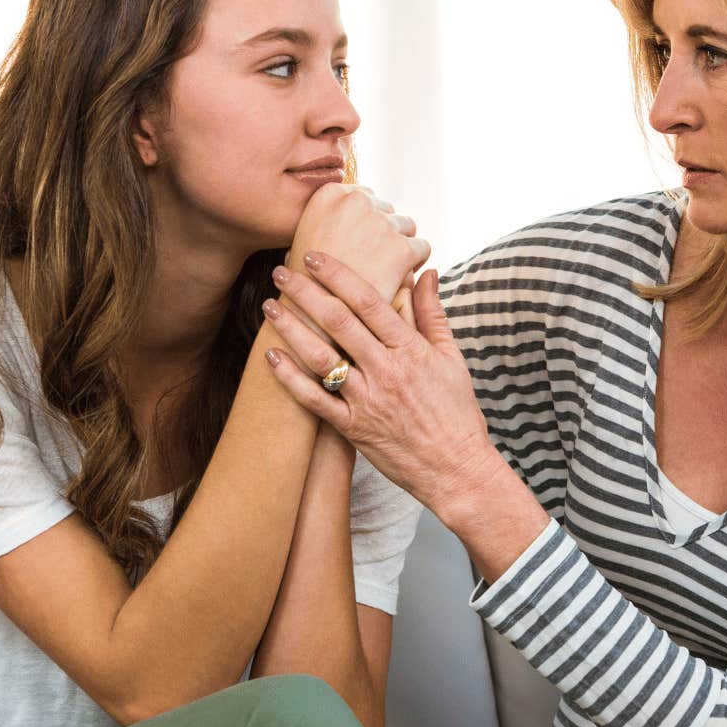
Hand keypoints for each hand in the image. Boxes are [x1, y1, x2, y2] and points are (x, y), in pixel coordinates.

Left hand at [259, 251, 505, 517]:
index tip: (314, 257)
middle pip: (338, 322)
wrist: (456, 470)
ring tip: (270, 307)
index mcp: (411, 350)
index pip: (368, 302)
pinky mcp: (353, 428)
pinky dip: (290, 378)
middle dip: (305, 292)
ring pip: (321, 357)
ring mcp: (367, 401)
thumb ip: (433, 313)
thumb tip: (425, 272)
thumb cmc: (457, 413)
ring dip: (291, 328)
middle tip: (280, 271)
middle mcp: (386, 372)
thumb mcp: (452, 358)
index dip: (338, 275)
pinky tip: (271, 356)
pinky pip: (315, 400)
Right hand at [285, 184, 428, 300]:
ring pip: (406, 227)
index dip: (364, 224)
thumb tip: (348, 212)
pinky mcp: (402, 249)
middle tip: (370, 261)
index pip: (364, 198)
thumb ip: (328, 220)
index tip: (359, 245)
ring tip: (383, 271)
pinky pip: (422, 248)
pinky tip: (396, 279)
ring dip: (399, 246)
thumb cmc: (305, 284)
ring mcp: (381, 224)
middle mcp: (357, 201)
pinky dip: (414, 264)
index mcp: (330, 193)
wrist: (311, 319)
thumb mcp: (307, 238)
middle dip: (382, 233)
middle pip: (386, 210)